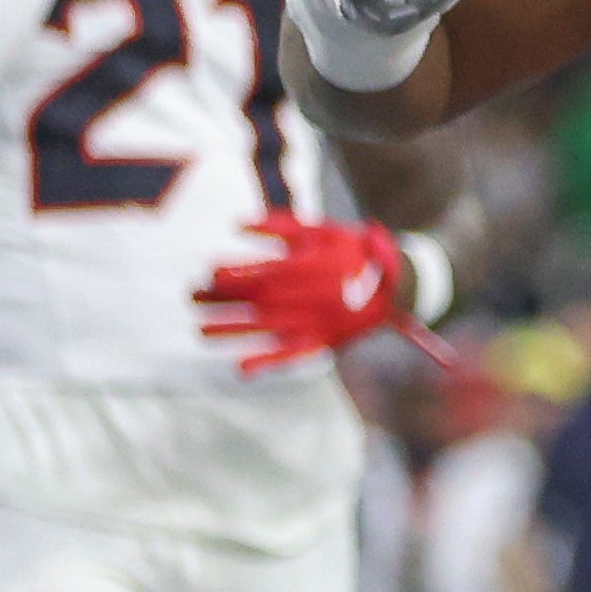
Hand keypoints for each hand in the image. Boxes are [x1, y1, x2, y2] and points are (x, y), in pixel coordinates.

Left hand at [195, 213, 436, 374]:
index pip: (261, 273)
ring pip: (266, 329)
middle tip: (192, 297)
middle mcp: (308, 298)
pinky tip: (241, 368)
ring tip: (202, 330)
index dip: (233, 274)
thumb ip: (279, 226)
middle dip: (222, 299)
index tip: (209, 272)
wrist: (398, 283)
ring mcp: (315, 323)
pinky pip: (292, 356)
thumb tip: (237, 223)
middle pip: (256, 300)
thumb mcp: (320, 229)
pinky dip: (267, 363)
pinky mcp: (323, 343)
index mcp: (308, 268)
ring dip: (232, 330)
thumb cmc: (353, 251)